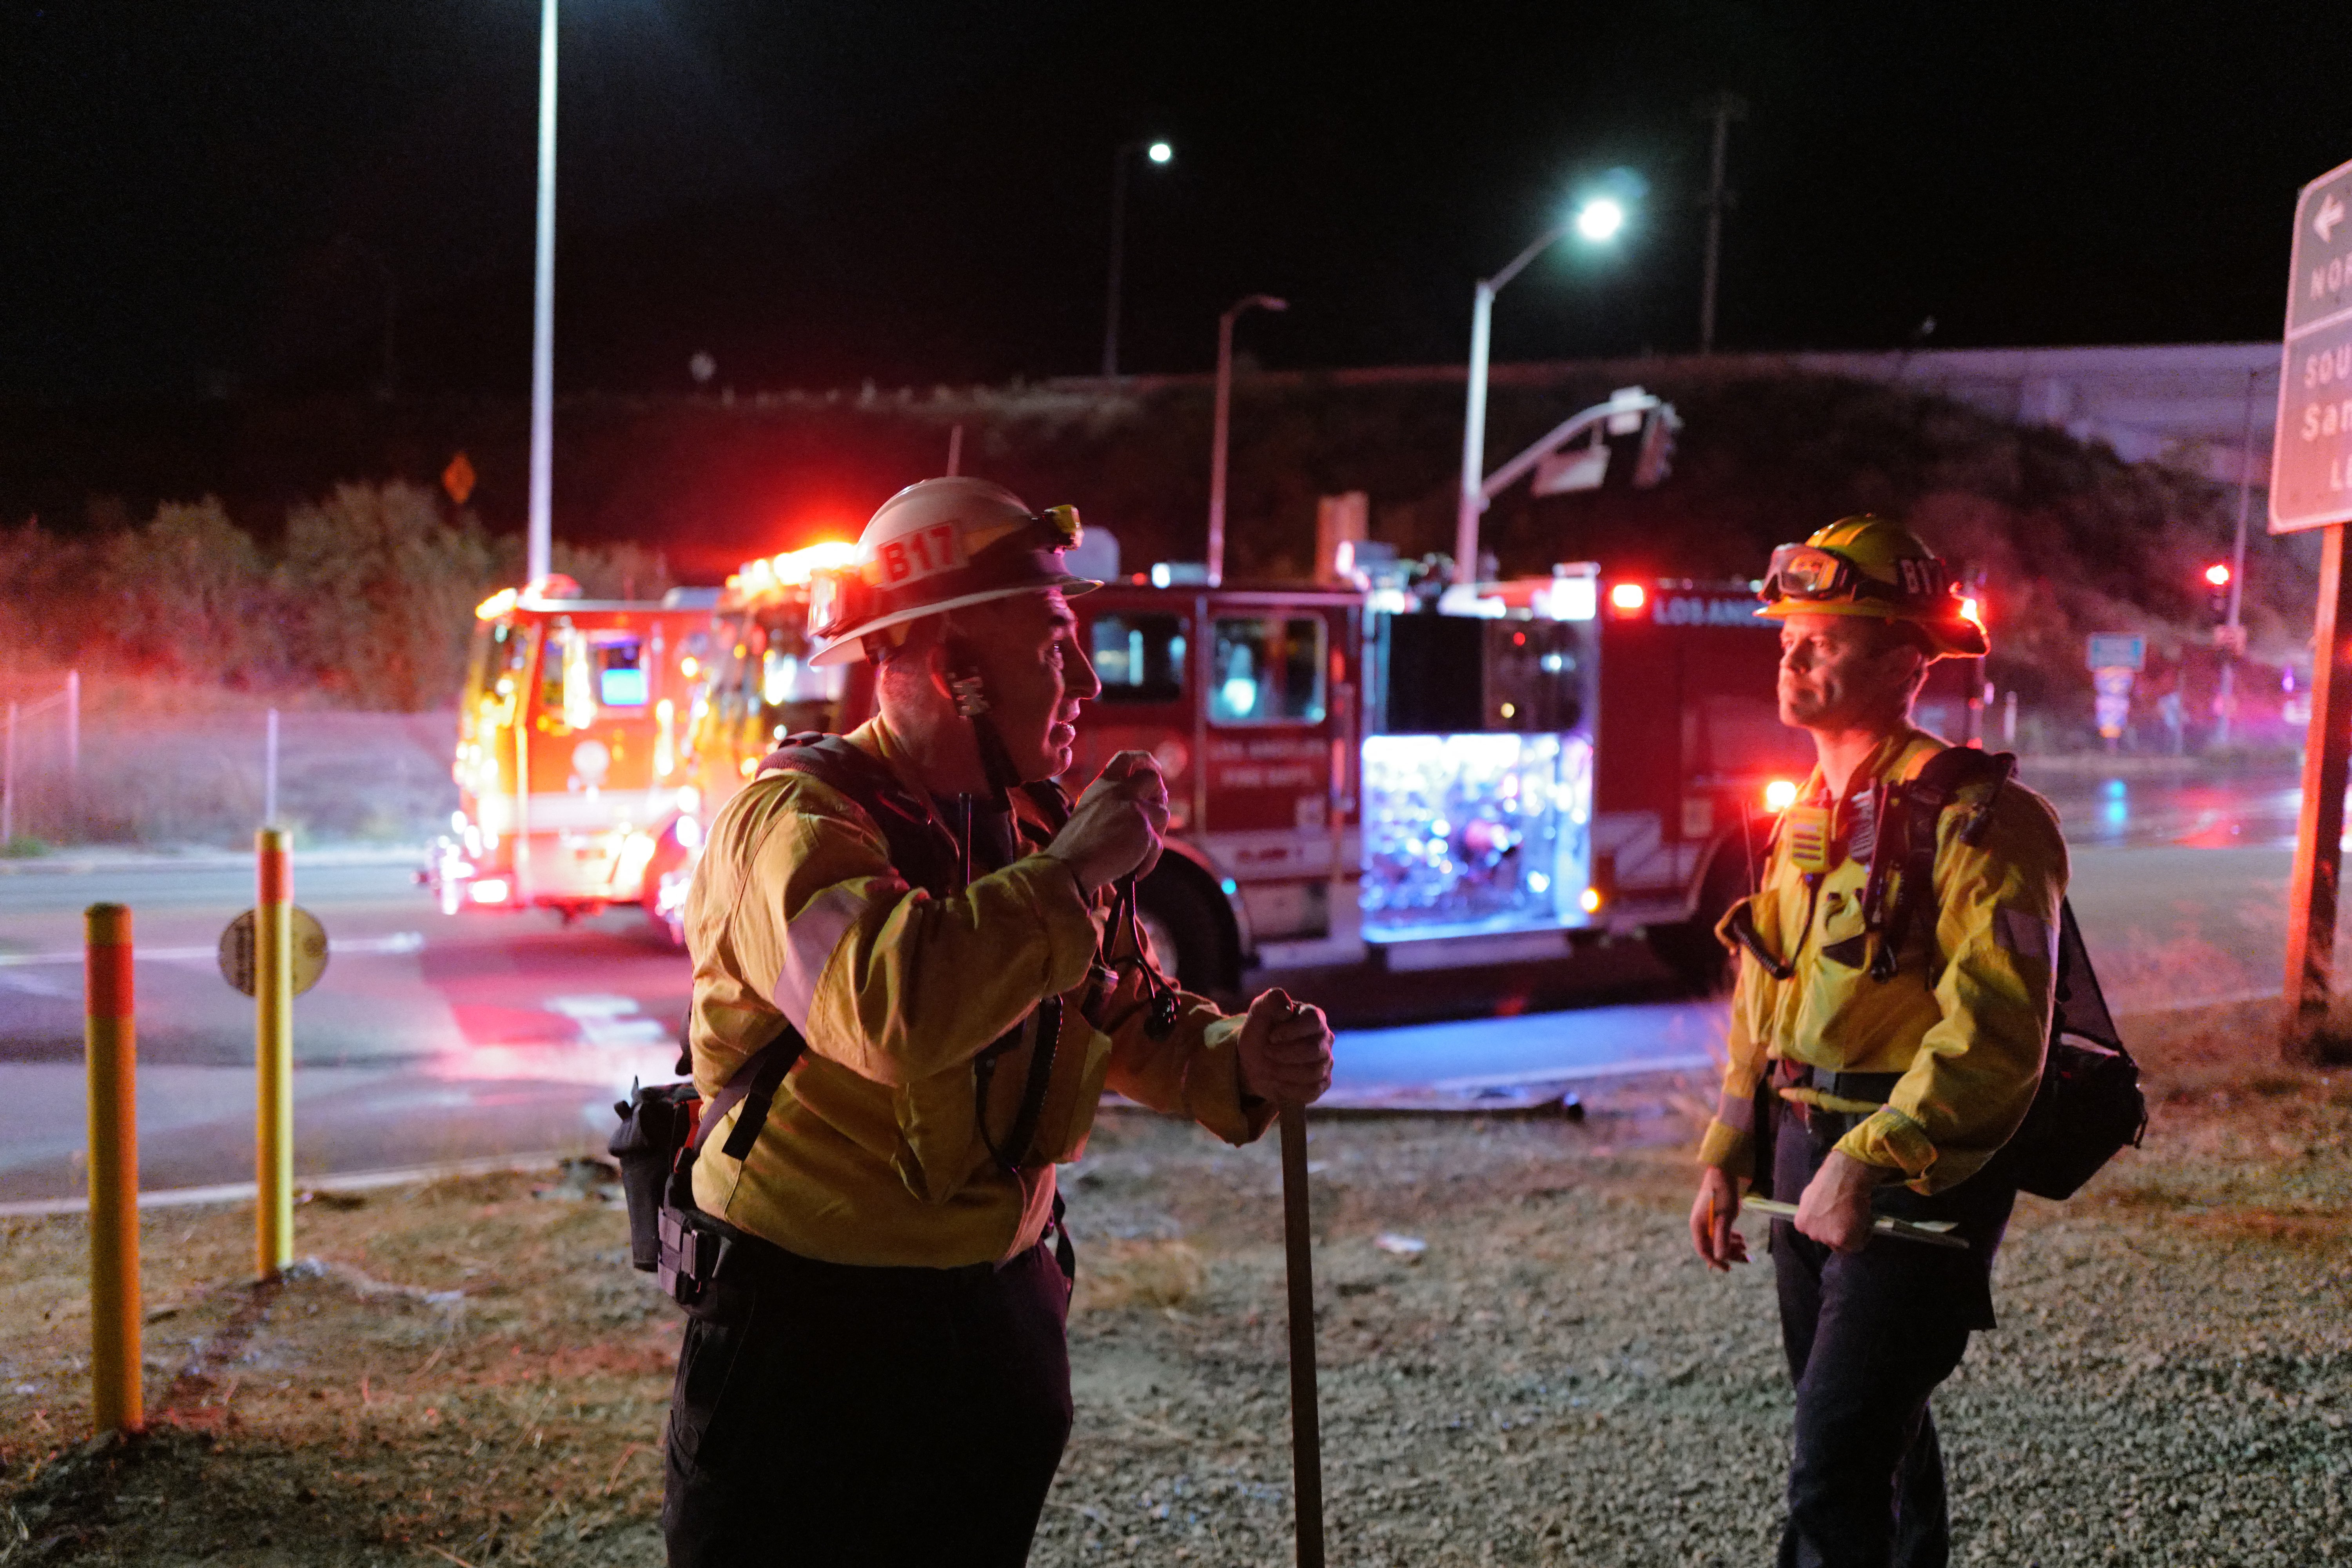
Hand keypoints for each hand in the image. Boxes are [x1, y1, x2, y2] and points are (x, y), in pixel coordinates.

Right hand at [1045, 751, 1168, 892]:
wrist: (1070, 866)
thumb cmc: (1077, 846)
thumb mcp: (1090, 810)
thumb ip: (1112, 800)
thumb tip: (1143, 803)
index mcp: (1103, 785)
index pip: (1127, 758)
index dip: (1145, 760)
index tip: (1155, 768)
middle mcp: (1119, 791)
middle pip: (1153, 779)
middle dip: (1159, 795)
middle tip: (1153, 813)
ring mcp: (1134, 809)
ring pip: (1162, 813)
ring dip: (1156, 833)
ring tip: (1138, 851)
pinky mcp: (1144, 830)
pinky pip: (1158, 844)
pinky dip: (1149, 860)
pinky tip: (1136, 870)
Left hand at [1235, 988, 1332, 1105]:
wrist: (1254, 1061)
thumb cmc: (1260, 1033)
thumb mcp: (1259, 1012)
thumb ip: (1271, 1000)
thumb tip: (1287, 1007)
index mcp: (1313, 1016)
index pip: (1313, 1021)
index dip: (1291, 1031)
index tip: (1271, 1036)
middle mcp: (1325, 1038)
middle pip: (1314, 1050)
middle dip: (1284, 1054)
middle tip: (1266, 1052)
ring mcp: (1326, 1062)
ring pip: (1313, 1072)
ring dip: (1284, 1072)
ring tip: (1269, 1067)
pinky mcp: (1322, 1083)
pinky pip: (1312, 1091)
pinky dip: (1289, 1089)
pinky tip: (1277, 1082)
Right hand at [1689, 1166, 1748, 1270]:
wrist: (1723, 1172)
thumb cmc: (1723, 1194)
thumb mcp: (1725, 1218)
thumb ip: (1722, 1238)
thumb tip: (1720, 1257)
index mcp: (1698, 1226)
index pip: (1704, 1251)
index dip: (1715, 1261)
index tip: (1728, 1269)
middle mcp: (1700, 1225)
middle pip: (1712, 1246)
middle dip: (1729, 1253)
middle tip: (1746, 1258)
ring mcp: (1706, 1219)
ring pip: (1718, 1239)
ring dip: (1731, 1245)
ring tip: (1746, 1246)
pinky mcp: (1713, 1215)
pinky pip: (1720, 1231)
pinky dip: (1730, 1236)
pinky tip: (1741, 1237)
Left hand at [1794, 1150, 1882, 1253]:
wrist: (1843, 1178)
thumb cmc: (1829, 1182)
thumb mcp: (1810, 1198)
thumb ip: (1813, 1212)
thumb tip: (1818, 1216)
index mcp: (1801, 1224)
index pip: (1817, 1235)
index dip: (1830, 1228)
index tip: (1838, 1220)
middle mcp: (1811, 1234)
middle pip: (1829, 1241)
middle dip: (1839, 1232)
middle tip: (1849, 1220)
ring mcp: (1826, 1238)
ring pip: (1843, 1245)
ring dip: (1851, 1235)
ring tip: (1858, 1220)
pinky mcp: (1841, 1240)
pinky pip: (1856, 1245)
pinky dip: (1863, 1236)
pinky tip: (1865, 1222)